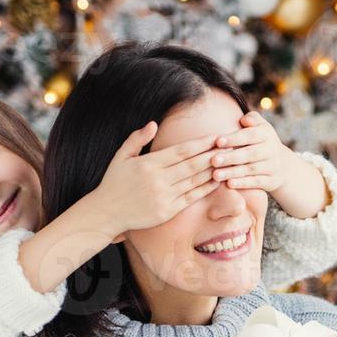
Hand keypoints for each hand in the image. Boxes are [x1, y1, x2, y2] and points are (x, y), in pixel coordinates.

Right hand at [91, 122, 223, 236]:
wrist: (106, 212)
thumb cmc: (114, 182)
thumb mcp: (121, 156)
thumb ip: (137, 139)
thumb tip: (153, 123)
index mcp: (149, 164)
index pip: (182, 151)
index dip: (202, 143)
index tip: (216, 136)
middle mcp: (159, 180)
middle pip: (193, 164)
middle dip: (213, 154)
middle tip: (230, 145)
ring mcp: (164, 196)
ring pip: (195, 181)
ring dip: (213, 170)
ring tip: (228, 161)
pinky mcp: (168, 211)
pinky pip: (192, 198)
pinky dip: (206, 188)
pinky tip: (217, 180)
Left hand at [210, 111, 299, 190]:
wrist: (283, 165)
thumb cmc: (260, 142)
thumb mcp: (260, 127)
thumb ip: (252, 119)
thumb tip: (244, 120)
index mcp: (266, 134)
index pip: (250, 135)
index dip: (234, 138)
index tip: (217, 141)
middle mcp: (271, 150)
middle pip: (250, 154)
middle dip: (231, 157)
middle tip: (213, 160)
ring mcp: (273, 166)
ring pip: (252, 169)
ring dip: (233, 172)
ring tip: (216, 175)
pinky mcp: (272, 181)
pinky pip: (257, 182)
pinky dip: (243, 183)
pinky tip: (229, 184)